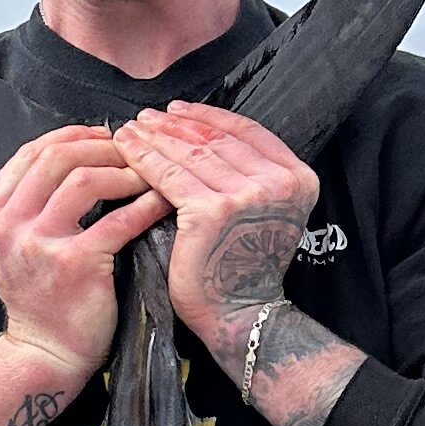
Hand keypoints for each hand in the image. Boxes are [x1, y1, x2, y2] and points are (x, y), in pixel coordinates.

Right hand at [0, 125, 166, 425]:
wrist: (44, 354)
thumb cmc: (40, 298)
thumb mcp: (13, 246)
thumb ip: (31, 203)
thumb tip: (76, 153)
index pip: (31, 153)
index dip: (72, 135)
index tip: (103, 136)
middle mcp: (7, 225)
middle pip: (56, 157)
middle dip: (100, 147)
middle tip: (131, 151)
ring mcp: (38, 244)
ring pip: (84, 178)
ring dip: (122, 170)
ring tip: (146, 175)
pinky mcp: (74, 264)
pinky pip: (117, 220)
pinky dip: (144, 204)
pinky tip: (161, 200)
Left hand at [115, 101, 364, 425]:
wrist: (242, 315)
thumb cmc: (244, 267)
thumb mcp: (262, 210)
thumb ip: (248, 174)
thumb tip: (202, 131)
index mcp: (297, 177)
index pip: (246, 132)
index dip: (208, 116)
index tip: (178, 109)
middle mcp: (278, 182)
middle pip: (216, 140)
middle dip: (176, 125)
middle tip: (145, 117)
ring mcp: (247, 195)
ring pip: (191, 154)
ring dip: (156, 137)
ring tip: (130, 130)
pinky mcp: (213, 211)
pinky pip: (171, 177)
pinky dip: (145, 160)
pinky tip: (127, 150)